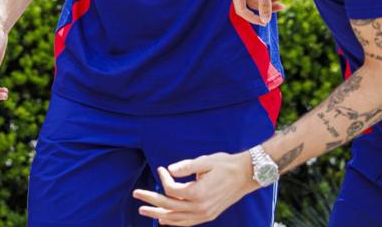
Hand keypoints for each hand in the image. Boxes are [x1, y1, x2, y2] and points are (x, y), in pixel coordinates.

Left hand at [133, 152, 254, 225]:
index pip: (172, 190)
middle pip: (170, 206)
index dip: (163, 179)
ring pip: (177, 218)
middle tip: (136, 194)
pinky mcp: (208, 215)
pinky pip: (187, 223)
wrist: (246, 175)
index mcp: (198, 193)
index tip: (161, 168)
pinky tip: (163, 220)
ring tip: (144, 210)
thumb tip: (169, 170)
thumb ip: (186, 166)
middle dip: (151, 200)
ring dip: (159, 214)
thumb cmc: (225, 165)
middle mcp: (201, 207)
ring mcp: (205, 214)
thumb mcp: (205, 161)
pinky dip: (174, 222)